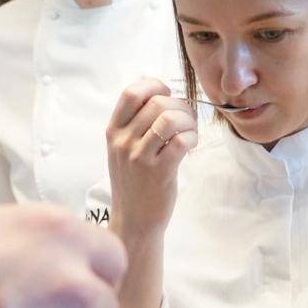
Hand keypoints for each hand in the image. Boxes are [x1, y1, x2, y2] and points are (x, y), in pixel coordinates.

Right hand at [106, 78, 197, 237]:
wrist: (134, 220)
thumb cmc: (135, 181)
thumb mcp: (124, 149)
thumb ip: (136, 123)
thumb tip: (163, 94)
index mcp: (114, 131)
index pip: (131, 93)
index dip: (154, 86)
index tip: (167, 94)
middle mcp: (123, 141)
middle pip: (158, 103)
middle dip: (180, 106)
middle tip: (187, 120)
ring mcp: (140, 157)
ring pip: (171, 119)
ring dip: (189, 121)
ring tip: (190, 132)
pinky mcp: (159, 172)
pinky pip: (182, 141)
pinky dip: (192, 138)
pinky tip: (191, 145)